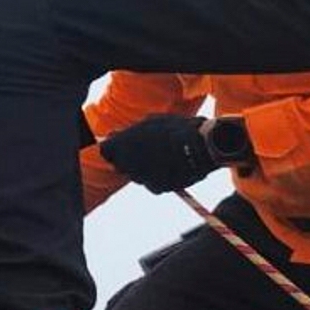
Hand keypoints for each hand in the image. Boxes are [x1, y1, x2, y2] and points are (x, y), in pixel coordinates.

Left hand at [98, 114, 216, 192]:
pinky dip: (163, 179)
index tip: (125, 145)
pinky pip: (155, 185)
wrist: (203, 145)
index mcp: (120, 145)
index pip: (106, 151)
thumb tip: (114, 134)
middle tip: (152, 150)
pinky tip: (176, 167)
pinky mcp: (157, 187)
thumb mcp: (152, 122)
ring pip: (140, 176)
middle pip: (122, 166)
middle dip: (132, 160)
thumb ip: (131, 130)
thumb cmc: (177, 128)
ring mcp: (141, 177)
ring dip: (149, 170)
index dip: (116, 149)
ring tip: (169, 156)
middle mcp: (126, 163)